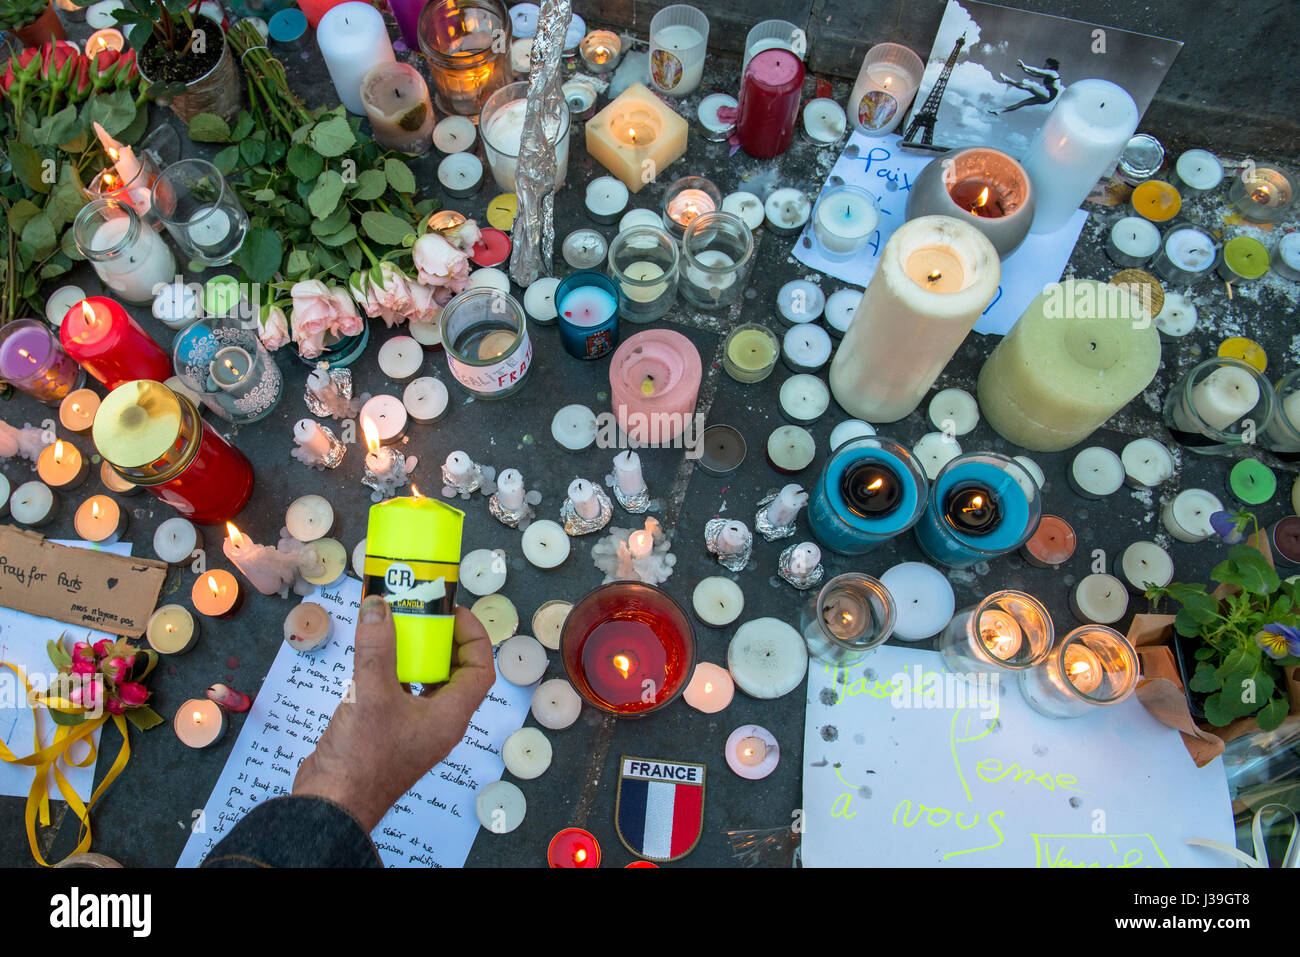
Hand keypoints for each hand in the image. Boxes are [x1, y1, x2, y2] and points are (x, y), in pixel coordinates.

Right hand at [294, 596, 494, 830]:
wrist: (332, 804)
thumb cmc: (361, 758)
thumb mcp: (371, 693)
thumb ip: (377, 647)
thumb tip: (378, 607)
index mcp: (450, 716)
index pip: (480, 668)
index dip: (473, 636)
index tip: (453, 612)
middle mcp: (438, 723)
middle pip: (455, 672)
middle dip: (441, 641)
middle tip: (421, 616)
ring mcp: (414, 730)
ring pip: (426, 683)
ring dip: (415, 656)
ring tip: (397, 629)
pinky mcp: (391, 733)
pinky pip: (402, 694)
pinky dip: (393, 673)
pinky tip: (373, 659)